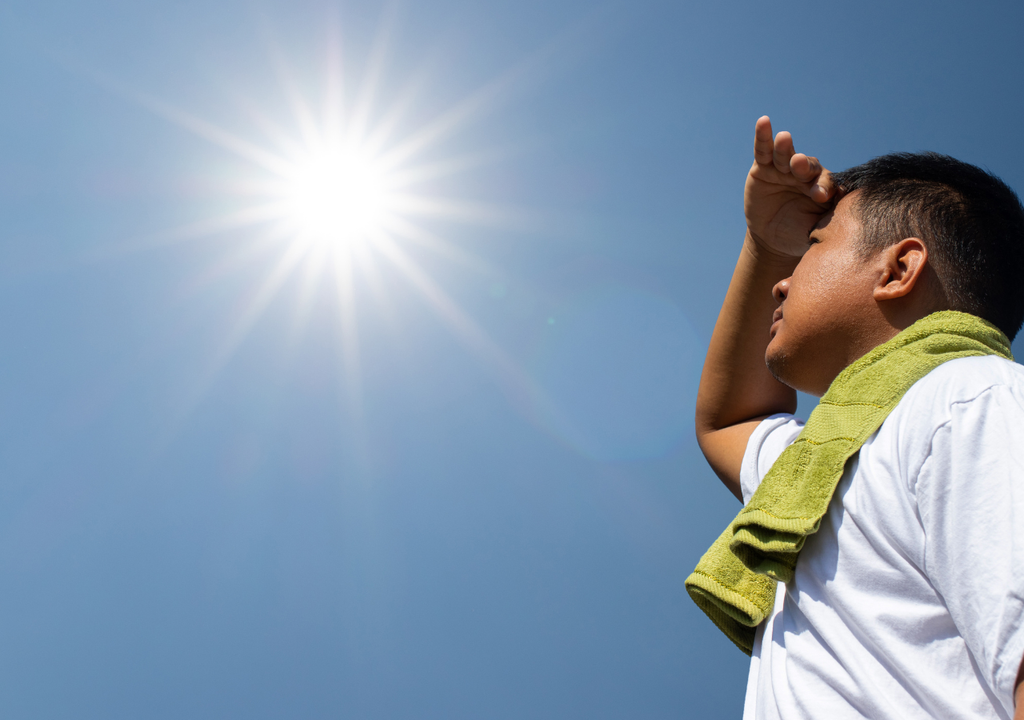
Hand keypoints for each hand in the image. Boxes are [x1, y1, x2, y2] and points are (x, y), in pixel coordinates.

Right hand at [744, 116, 836, 259]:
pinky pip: (763, 151)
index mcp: (823, 187)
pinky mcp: (763, 168)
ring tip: (784, 139)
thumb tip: (849, 215)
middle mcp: (805, 174)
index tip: (820, 195)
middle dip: (803, 164)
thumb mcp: (815, 230)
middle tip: (799, 164)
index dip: (824, 186)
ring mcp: (784, 169)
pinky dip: (763, 137)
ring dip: (785, 148)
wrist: (772, 240)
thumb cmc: (799, 234)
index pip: (827, 182)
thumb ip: (829, 220)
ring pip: (786, 155)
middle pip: (806, 165)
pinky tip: (763, 122)